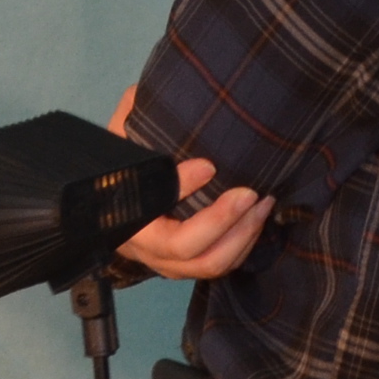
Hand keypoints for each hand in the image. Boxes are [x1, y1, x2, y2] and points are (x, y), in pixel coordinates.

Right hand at [106, 87, 273, 280]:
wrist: (114, 189)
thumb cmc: (123, 157)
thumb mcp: (124, 132)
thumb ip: (134, 117)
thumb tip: (162, 113)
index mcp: (124, 217)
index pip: (159, 221)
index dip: (186, 194)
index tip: (209, 165)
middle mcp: (142, 247)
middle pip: (189, 253)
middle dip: (227, 224)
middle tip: (251, 194)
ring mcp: (165, 261)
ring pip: (210, 265)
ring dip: (243, 236)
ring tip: (263, 204)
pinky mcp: (186, 264)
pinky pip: (219, 265)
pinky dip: (243, 244)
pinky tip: (257, 216)